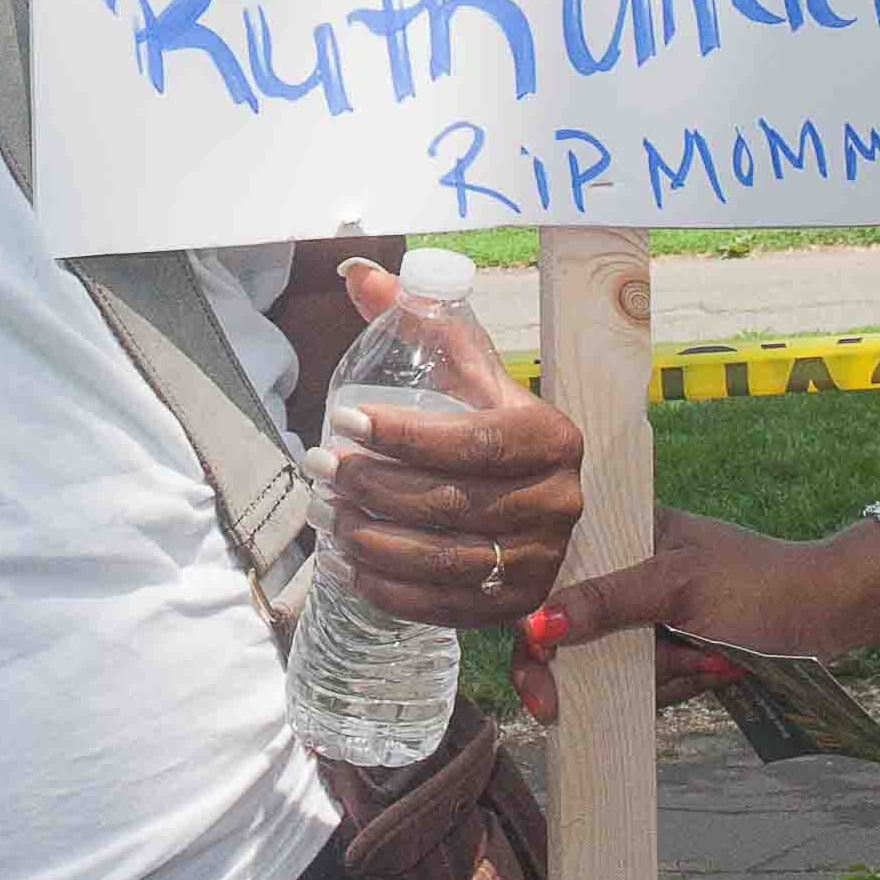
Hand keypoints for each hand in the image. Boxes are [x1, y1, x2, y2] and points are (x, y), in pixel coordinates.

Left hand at [316, 255, 589, 627]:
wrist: (532, 491)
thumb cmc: (489, 420)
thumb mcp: (467, 367)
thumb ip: (418, 316)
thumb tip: (354, 271)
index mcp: (551, 438)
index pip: (472, 443)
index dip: (403, 437)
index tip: (341, 421)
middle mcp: (559, 501)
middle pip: (452, 503)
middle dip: (372, 488)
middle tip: (320, 467)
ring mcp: (542, 560)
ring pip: (444, 559)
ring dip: (371, 541)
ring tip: (324, 515)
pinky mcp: (518, 605)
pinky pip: (446, 608)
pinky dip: (388, 591)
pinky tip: (345, 566)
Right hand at [514, 508, 879, 719]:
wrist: (834, 613)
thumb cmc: (761, 583)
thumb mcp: (680, 586)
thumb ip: (607, 602)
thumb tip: (533, 625)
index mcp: (624, 533)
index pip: (552, 581)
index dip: (540, 637)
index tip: (546, 696)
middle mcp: (629, 572)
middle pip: (580, 636)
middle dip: (617, 669)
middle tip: (653, 679)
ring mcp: (651, 614)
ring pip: (616, 669)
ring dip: (664, 677)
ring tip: (714, 657)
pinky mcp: (673, 648)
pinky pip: (650, 683)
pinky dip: (680, 684)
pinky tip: (720, 668)